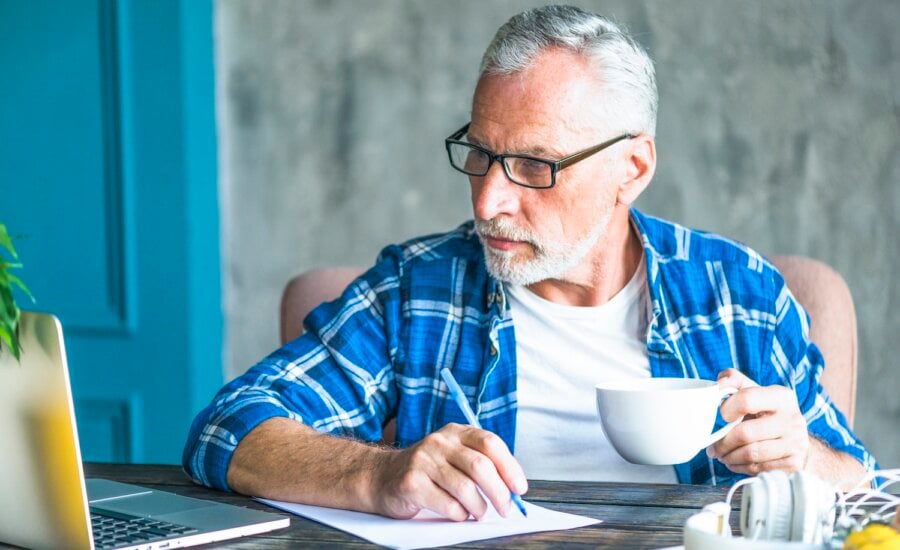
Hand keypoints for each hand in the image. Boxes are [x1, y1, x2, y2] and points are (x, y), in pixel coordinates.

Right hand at [370, 423, 526, 520]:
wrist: (382, 476)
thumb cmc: (428, 471)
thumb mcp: (453, 456)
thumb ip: (480, 464)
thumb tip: (513, 488)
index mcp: (455, 432)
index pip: (490, 443)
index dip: (510, 467)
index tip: (519, 488)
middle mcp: (439, 442)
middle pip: (480, 467)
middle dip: (499, 492)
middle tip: (505, 509)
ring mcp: (423, 461)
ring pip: (465, 488)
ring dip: (479, 507)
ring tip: (480, 514)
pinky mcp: (411, 483)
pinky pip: (447, 504)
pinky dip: (459, 514)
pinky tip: (458, 513)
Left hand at [708, 369, 809, 475]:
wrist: (796, 439)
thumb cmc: (766, 412)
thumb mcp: (754, 391)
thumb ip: (733, 381)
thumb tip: (719, 385)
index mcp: (781, 396)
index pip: (746, 400)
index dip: (726, 409)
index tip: (720, 416)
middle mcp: (792, 419)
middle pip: (745, 433)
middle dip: (723, 442)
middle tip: (712, 447)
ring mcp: (796, 443)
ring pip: (750, 454)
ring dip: (729, 457)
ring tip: (722, 455)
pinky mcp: (794, 464)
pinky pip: (759, 469)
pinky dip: (741, 468)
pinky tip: (735, 462)